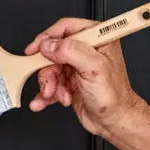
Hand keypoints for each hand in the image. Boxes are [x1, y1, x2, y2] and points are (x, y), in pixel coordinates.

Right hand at [26, 18, 141, 141]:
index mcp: (96, 39)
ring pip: (50, 69)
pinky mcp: (70, 82)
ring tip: (56, 95)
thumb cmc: (114, 96)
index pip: (66, 28)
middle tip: (49, 83)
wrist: (114, 121)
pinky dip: (45, 94)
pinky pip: (51, 84)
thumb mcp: (93, 68)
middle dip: (48, 70)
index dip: (48, 38)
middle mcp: (86, 51)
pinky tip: (42, 102)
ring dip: (50, 85)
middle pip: (54, 51)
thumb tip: (49, 45)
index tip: (35, 49)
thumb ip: (70, 52)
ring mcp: (77, 67)